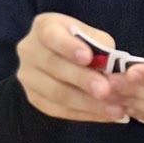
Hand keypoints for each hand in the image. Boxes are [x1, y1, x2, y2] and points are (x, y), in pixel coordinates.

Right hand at [15, 13, 131, 123]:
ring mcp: (29, 76)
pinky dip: (85, 113)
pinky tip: (105, 115)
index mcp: (44, 27)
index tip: (88, 57)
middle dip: (83, 80)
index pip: (51, 35)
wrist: (62, 61)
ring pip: (57, 93)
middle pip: (54, 66)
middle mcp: (29, 50)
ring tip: (114, 109)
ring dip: (88, 103)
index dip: (69, 46)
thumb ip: (100, 47)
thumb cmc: (82, 44)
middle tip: (106, 91)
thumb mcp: (92, 37)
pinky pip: (59, 109)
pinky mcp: (35, 98)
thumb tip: (111, 68)